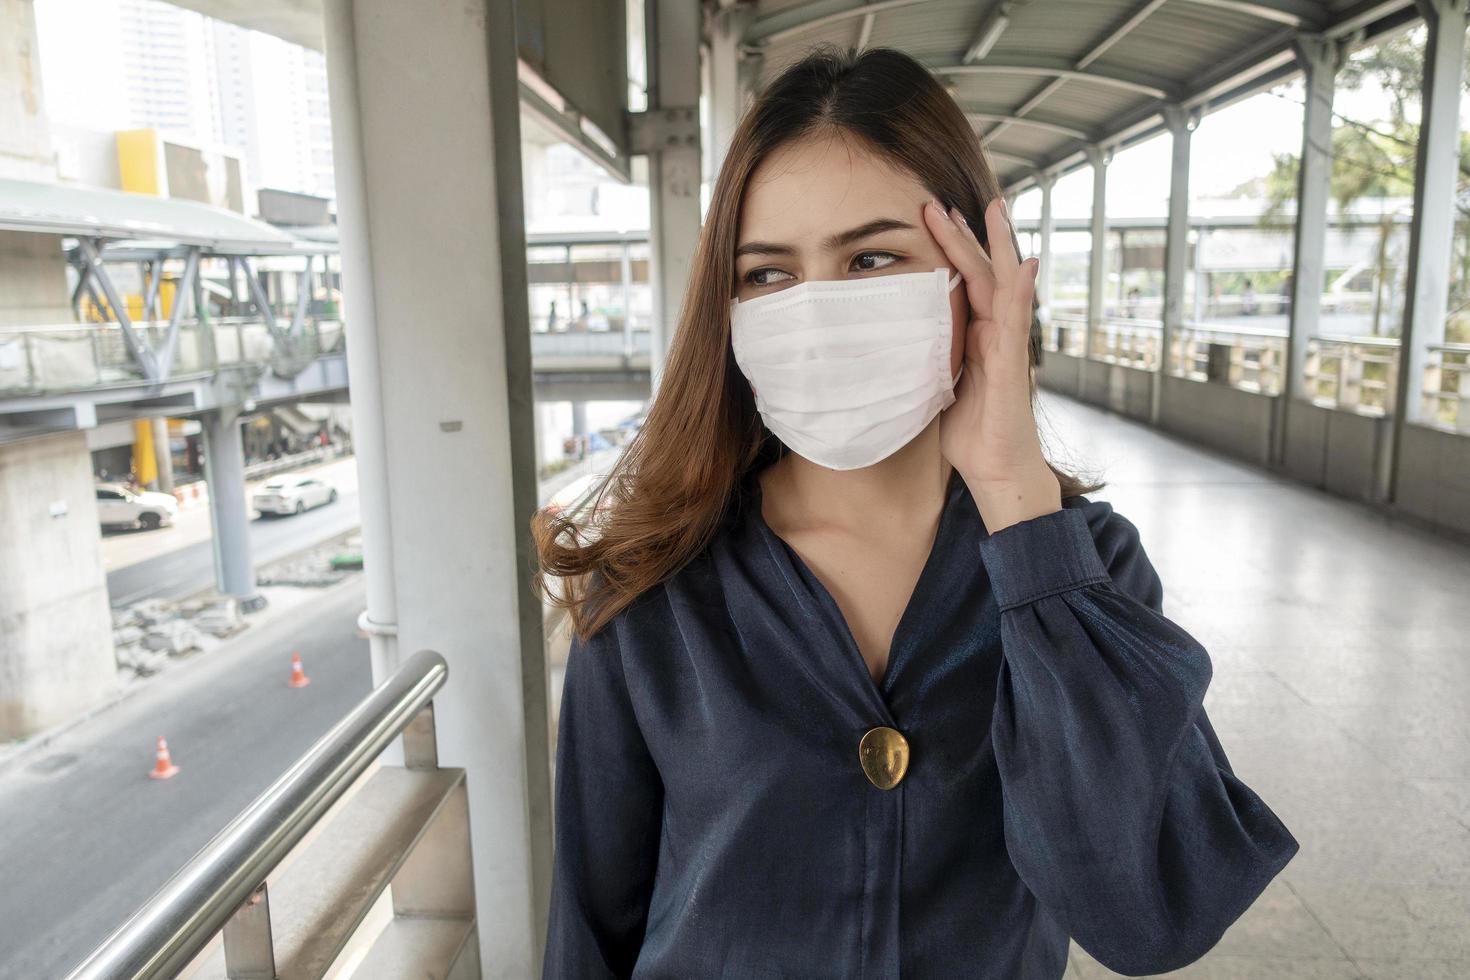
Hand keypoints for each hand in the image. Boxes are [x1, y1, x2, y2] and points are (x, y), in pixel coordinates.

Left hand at [923, 197, 1060, 531]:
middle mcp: (996, 334)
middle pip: (981, 273)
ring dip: (996, 247)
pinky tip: (1024, 264)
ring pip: (1003, 285)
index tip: (931, 219)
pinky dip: (1022, 291)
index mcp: (977, 336)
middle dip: (963, 236)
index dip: (948, 251)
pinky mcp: (1013, 365)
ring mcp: (1008, 346)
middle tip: (941, 201)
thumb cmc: (970, 434)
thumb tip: (894, 346)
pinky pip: (1018, 321)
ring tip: (991, 210)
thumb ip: (928, 360)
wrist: (996, 469)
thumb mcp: (938, 387)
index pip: (962, 283)